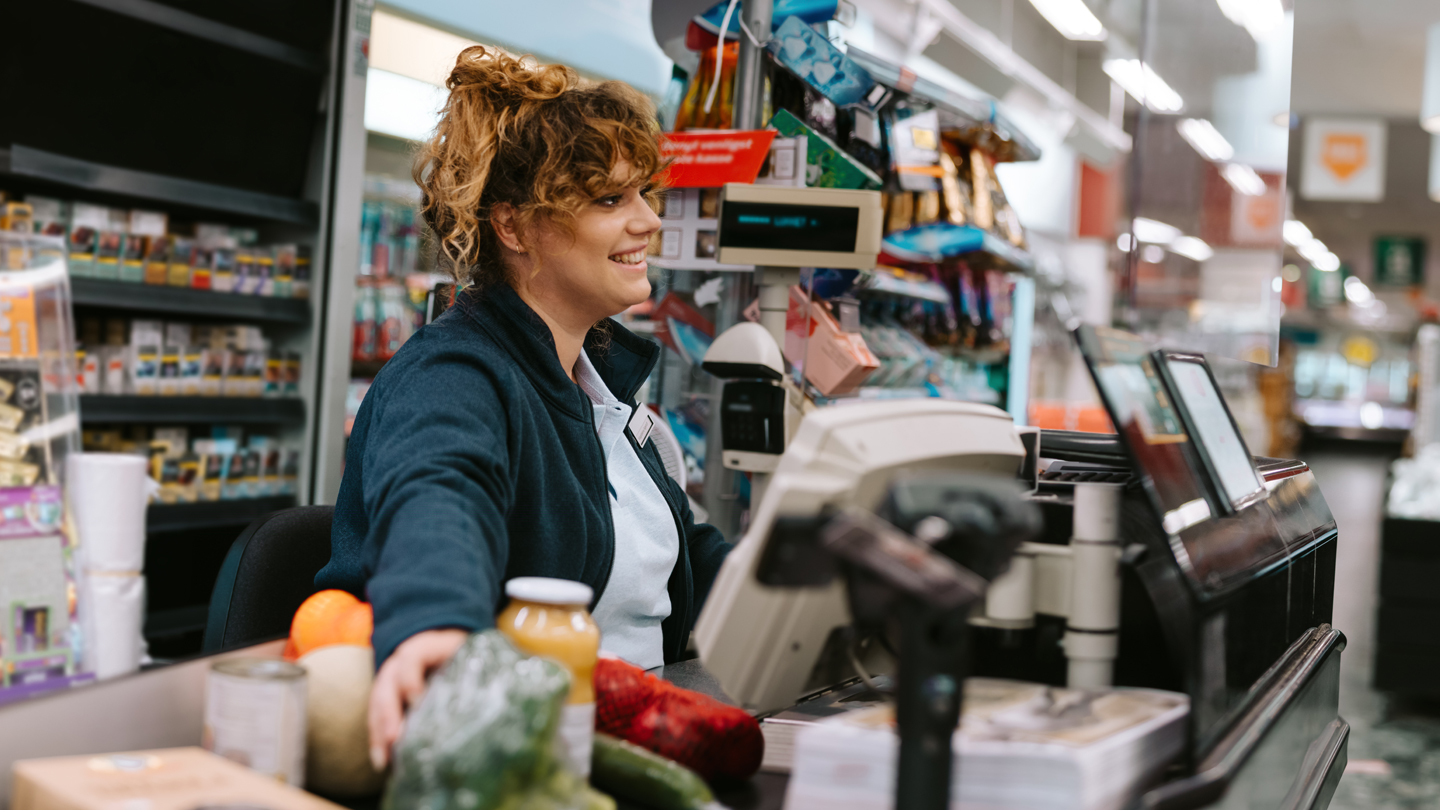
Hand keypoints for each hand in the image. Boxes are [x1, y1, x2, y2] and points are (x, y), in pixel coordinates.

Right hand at [368, 628, 467, 769]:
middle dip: (389, 713)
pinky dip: (377, 740)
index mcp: (425, 647)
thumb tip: (494, 697)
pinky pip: (375, 719)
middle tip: (394, 739)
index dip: (411, 680)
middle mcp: (400, 662)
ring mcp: (388, 681)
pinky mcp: (385, 699)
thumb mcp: (470, 654)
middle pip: (388, 684)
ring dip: (379, 732)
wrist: (444, 647)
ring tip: (384, 759)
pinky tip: (382, 762)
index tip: (417, 702)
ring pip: (377, 704)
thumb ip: (477, 669)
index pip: (412, 657)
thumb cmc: (462, 654)